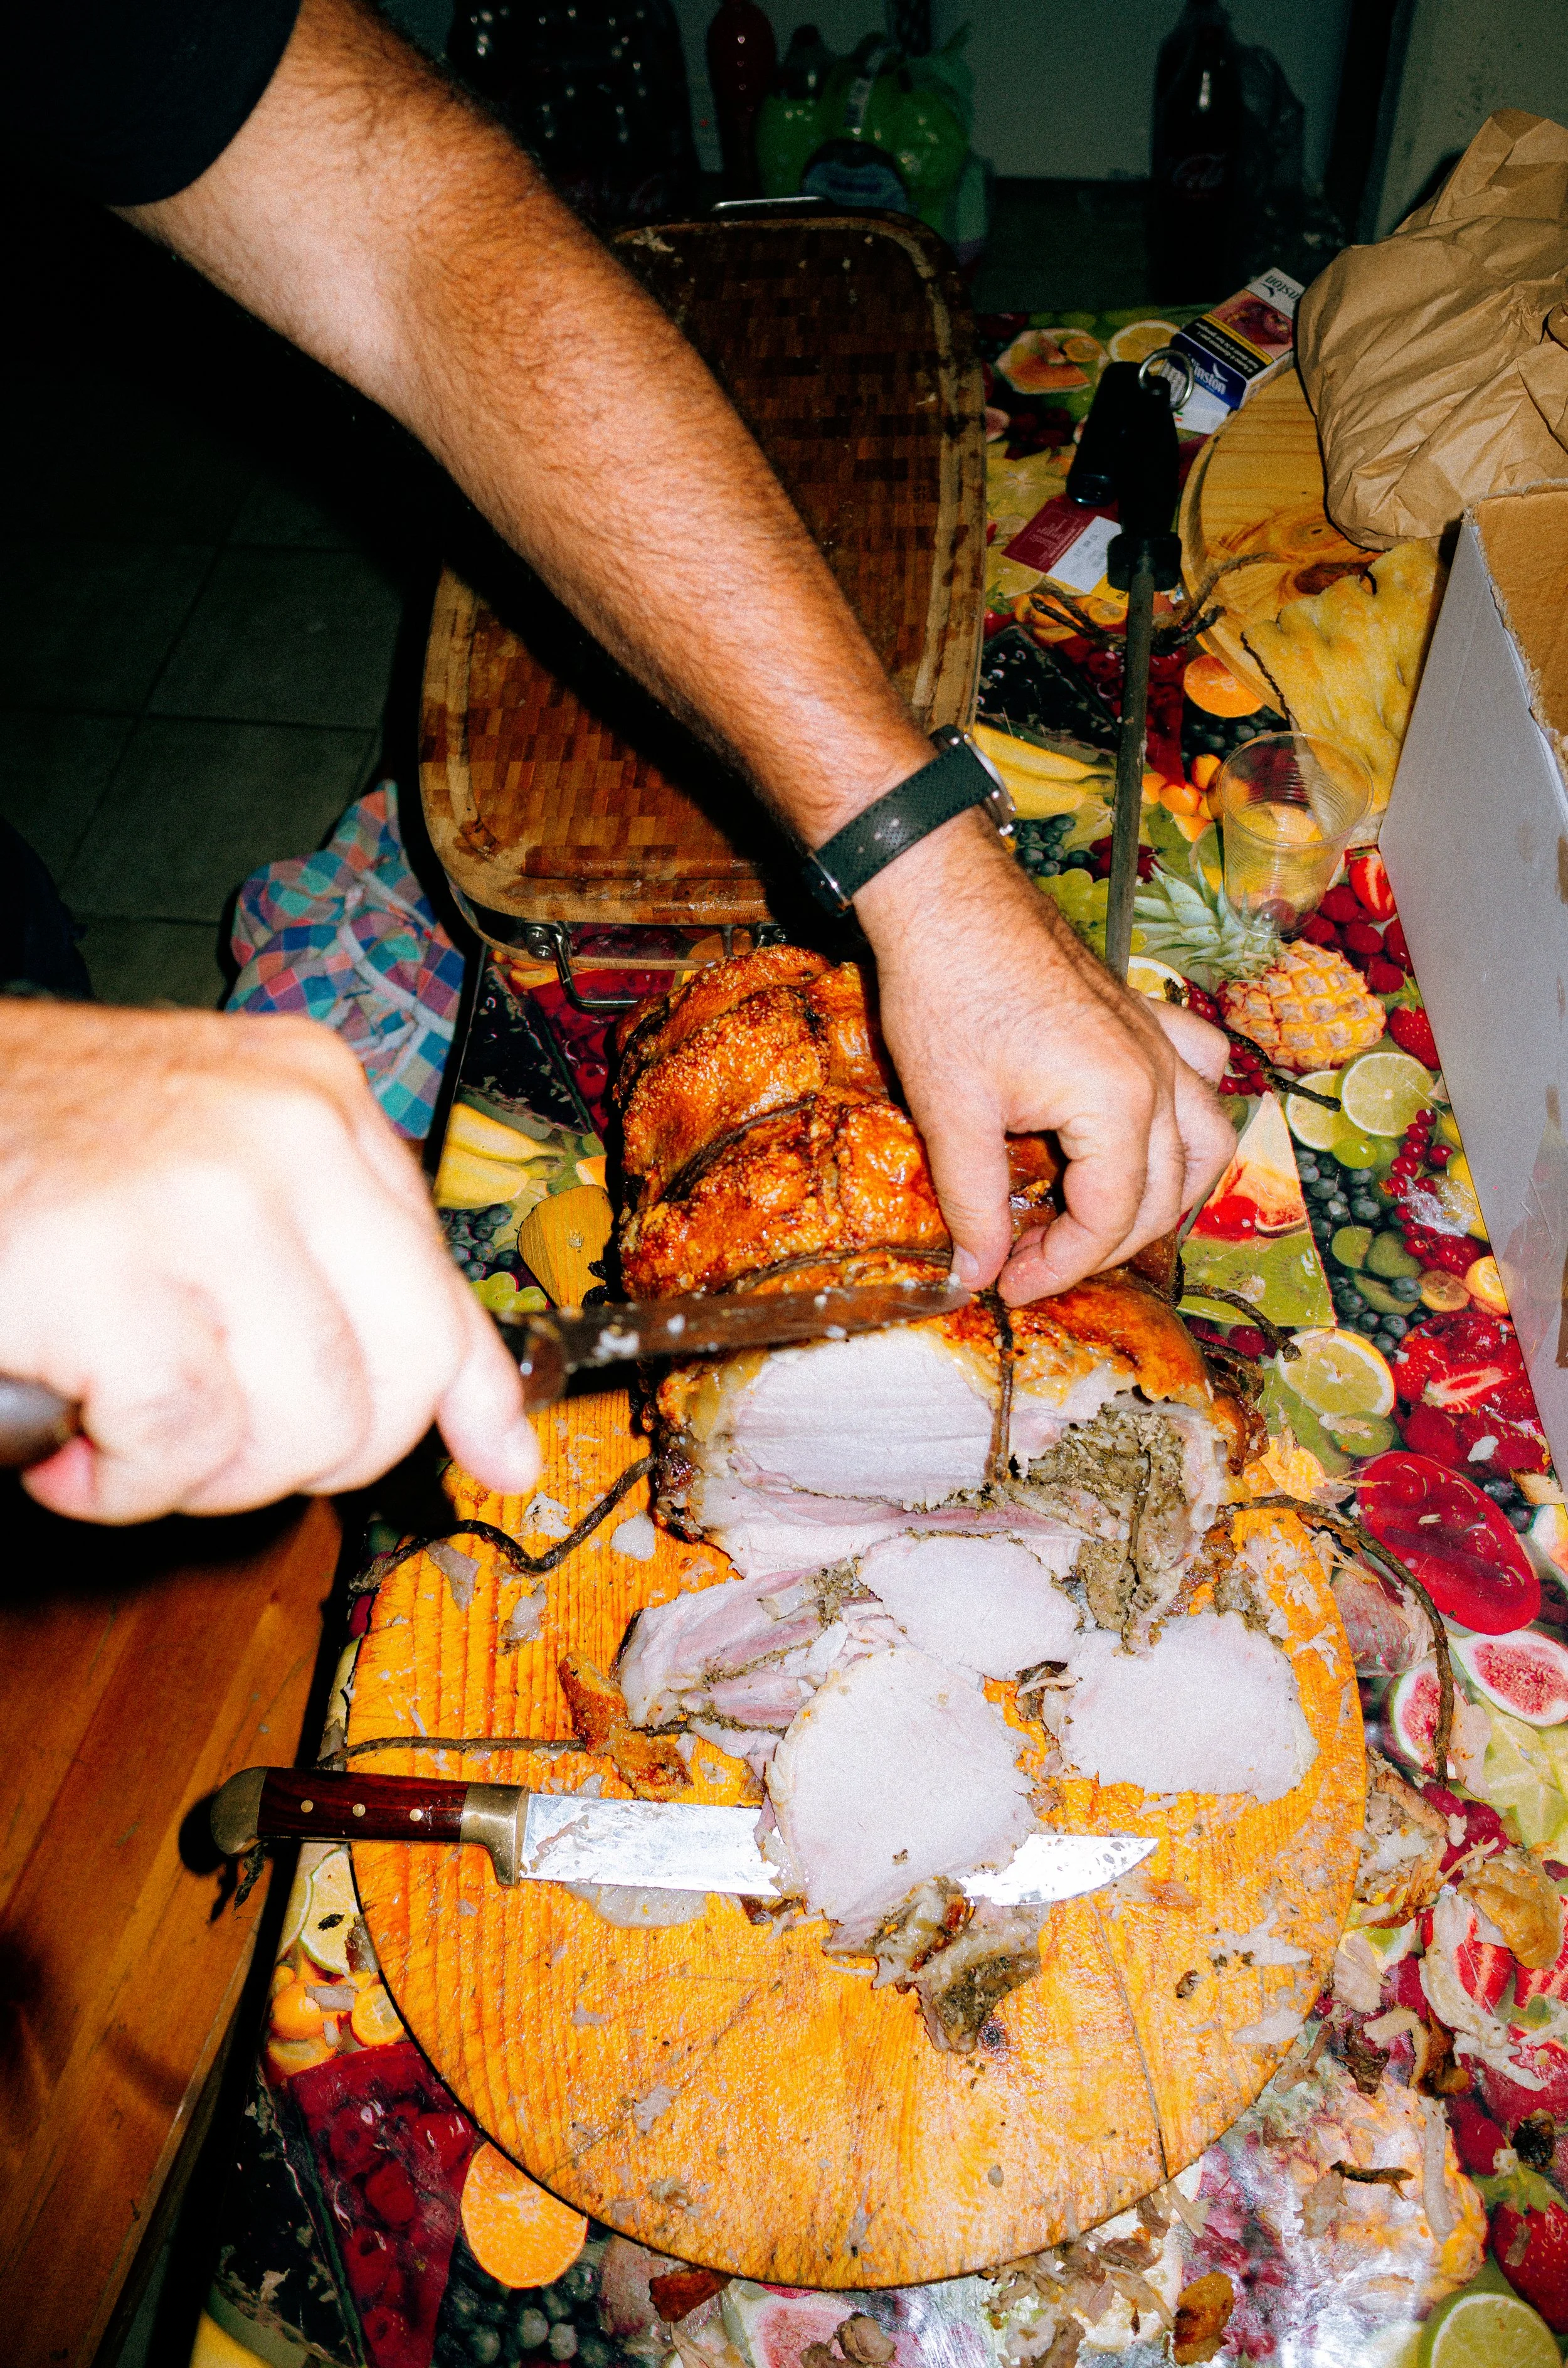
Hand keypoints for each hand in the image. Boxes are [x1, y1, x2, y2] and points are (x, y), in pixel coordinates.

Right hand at [0, 1003, 540, 1522]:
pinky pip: (185, 1443)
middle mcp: (285, 1129)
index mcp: (316, 1094)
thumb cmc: (29, 1154)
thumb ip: (332, 1267)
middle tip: (217, 1447)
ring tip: (126, 1429)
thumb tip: (488, 1427)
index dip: (467, 1392)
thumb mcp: (206, 1167)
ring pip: (305, 1422)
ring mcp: (202, 1191)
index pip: (441, 1279)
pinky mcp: (108, 1268)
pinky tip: (73, 1441)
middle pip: (396, 1370)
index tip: (494, 1458)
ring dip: (208, 1474)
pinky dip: (125, 1484)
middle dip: (315, 1453)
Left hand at [856, 809, 1235, 1302]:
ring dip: (1168, 1192)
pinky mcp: (1145, 1013)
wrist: (946, 895)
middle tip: (1033, 1262)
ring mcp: (1160, 1040)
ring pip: (1206, 1138)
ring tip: (1111, 1223)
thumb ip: (974, 1203)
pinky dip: (1190, 1111)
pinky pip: (1200, 1071)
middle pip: (1162, 1192)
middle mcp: (1158, 1075)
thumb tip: (978, 1274)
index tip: (1007, 1284)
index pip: (1110, 1219)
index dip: (1060, 1267)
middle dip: (1102, 1244)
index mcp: (1117, 1105)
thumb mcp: (951, 1114)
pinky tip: (1154, 1127)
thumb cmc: (945, 993)